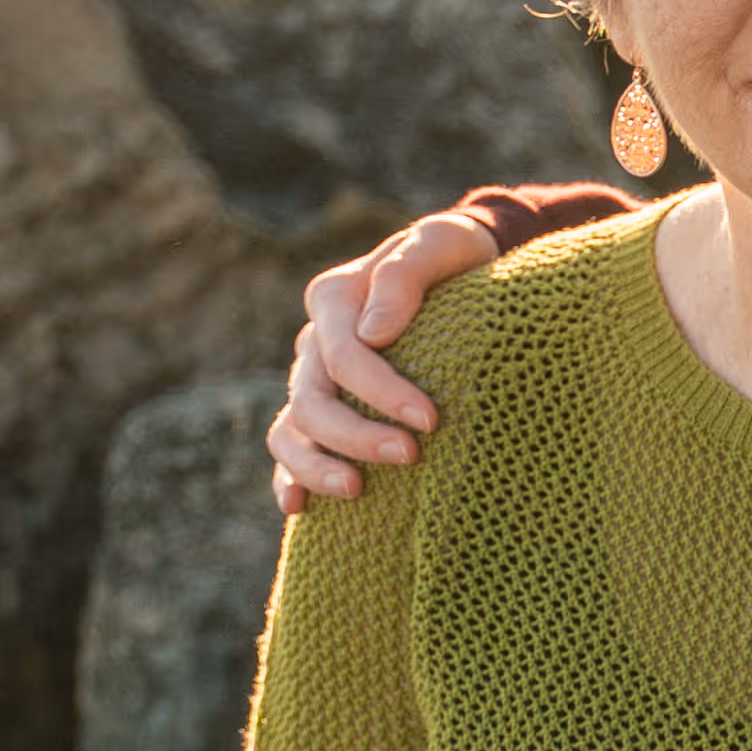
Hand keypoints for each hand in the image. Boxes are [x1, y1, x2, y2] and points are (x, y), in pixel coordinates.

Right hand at [268, 209, 498, 513]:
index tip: (431, 419)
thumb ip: (405, 273)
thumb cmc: (455, 254)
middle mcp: (315, 340)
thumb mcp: (441, 243)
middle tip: (411, 456)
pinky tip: (299, 507)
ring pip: (292, 429)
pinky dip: (288, 477)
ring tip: (358, 490)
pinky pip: (289, 446)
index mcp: (335, 297)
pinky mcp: (321, 407)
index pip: (345, 355)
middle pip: (314, 400)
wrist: (462, 266)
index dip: (382, 391)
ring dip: (316, 466)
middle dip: (357, 435)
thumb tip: (374, 332)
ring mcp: (312, 377)